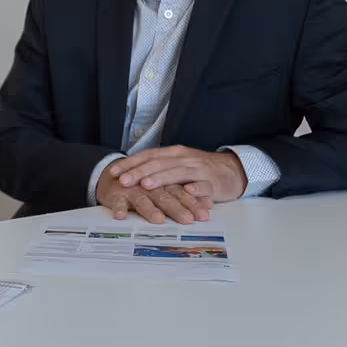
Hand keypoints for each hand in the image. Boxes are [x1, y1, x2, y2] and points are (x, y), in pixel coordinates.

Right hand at [97, 173, 211, 224]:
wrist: (114, 176)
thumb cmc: (143, 186)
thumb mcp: (166, 189)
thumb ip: (185, 196)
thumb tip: (210, 203)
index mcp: (164, 183)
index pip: (181, 192)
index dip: (193, 203)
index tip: (204, 214)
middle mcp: (149, 186)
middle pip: (165, 196)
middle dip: (176, 208)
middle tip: (187, 219)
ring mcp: (132, 189)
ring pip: (143, 199)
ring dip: (150, 209)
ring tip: (158, 219)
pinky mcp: (116, 193)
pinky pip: (117, 201)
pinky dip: (119, 208)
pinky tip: (121, 216)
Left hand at [112, 146, 246, 202]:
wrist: (232, 170)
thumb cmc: (200, 170)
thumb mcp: (177, 165)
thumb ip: (159, 169)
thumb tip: (131, 175)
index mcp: (174, 154)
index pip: (148, 156)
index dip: (130, 163)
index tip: (113, 172)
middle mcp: (184, 158)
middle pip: (159, 163)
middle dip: (140, 172)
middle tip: (124, 181)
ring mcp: (199, 169)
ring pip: (179, 172)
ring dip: (162, 178)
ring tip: (147, 185)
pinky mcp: (214, 182)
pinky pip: (205, 185)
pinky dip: (196, 188)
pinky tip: (187, 191)